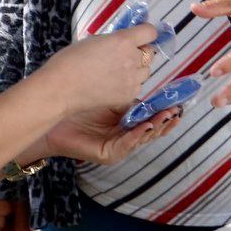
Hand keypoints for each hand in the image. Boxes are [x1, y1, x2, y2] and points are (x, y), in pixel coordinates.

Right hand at [37, 24, 158, 112]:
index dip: (145, 32)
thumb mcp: (94, 40)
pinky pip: (137, 87)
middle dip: (140, 52)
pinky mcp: (128, 96)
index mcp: (123, 41)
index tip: (139, 35)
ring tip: (117, 72)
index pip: (150, 32)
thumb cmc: (70, 60)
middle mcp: (132, 59)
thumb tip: (123, 43)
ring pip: (145, 71)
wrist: (60, 88)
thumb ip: (114, 40)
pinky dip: (130, 84)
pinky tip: (113, 85)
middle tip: (123, 56)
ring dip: (136, 69)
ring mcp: (132, 80)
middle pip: (149, 53)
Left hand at [39, 103, 182, 167]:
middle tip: (176, 111)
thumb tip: (143, 76)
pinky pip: (126, 144)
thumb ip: (126, 93)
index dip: (165, 112)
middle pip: (152, 131)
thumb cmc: (77, 105)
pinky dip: (136, 135)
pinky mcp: (109, 154)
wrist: (52, 118)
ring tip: (165, 117)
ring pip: (143, 138)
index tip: (178, 103)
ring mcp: (118, 147)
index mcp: (128, 123)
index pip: (151, 119)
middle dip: (166, 121)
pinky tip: (144, 125)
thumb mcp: (107, 96)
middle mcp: (125, 136)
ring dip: (155, 128)